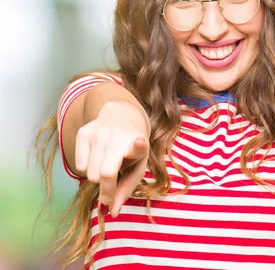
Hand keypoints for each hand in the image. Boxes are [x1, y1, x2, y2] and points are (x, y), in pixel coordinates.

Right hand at [75, 101, 149, 217]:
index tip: (139, 142)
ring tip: (107, 163)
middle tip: (112, 184)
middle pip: (104, 175)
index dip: (137, 146)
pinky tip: (96, 157)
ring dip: (97, 176)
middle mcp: (118, 136)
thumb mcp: (136, 168)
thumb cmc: (131, 150)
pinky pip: (78, 165)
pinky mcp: (83, 132)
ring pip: (89, 173)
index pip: (137, 146)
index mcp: (138, 144)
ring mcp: (99, 132)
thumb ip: (125, 191)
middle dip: (106, 188)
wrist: (121, 117)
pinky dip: (86, 168)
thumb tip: (111, 212)